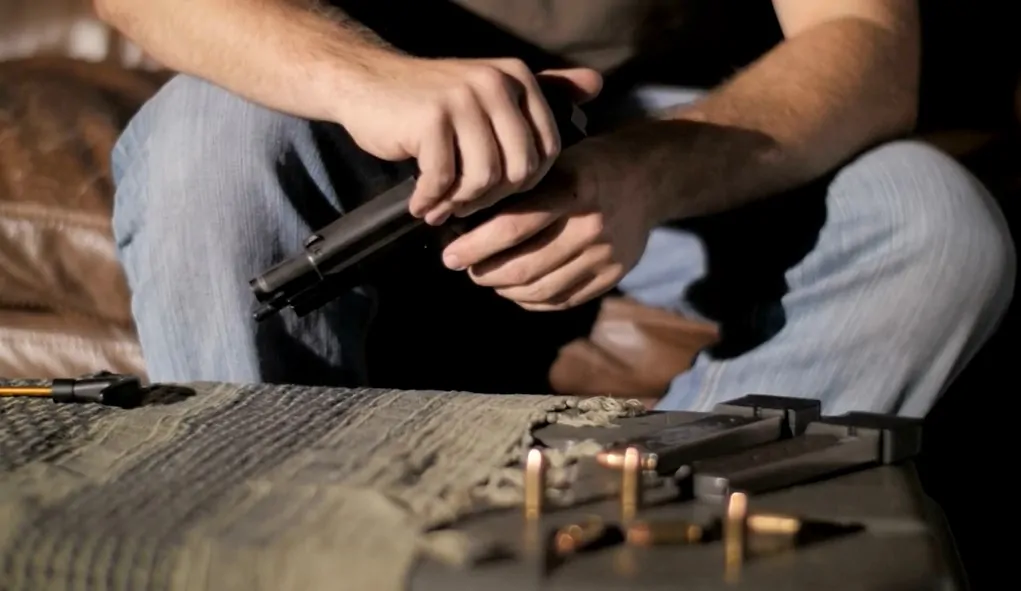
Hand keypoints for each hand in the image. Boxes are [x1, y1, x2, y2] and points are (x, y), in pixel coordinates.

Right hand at [335, 55, 601, 224]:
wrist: (364, 83)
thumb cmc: (429, 100)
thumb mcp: (490, 91)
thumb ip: (544, 90)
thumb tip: (597, 85)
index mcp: (517, 78)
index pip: (546, 151)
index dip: (523, 184)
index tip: (493, 191)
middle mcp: (495, 83)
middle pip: (519, 170)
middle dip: (493, 199)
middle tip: (465, 204)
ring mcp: (463, 98)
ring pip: (485, 178)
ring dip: (461, 203)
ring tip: (442, 205)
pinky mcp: (431, 118)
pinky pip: (445, 179)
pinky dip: (431, 199)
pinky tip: (420, 201)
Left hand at [440, 139, 654, 310]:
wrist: (648, 176)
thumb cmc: (587, 164)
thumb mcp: (555, 160)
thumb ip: (519, 189)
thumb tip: (462, 218)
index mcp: (572, 189)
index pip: (513, 227)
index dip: (474, 246)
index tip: (450, 255)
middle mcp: (590, 226)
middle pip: (523, 267)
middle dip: (484, 272)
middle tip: (464, 266)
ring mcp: (604, 256)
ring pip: (539, 290)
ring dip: (503, 289)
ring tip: (488, 276)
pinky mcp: (612, 275)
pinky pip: (561, 300)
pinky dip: (531, 299)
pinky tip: (516, 288)